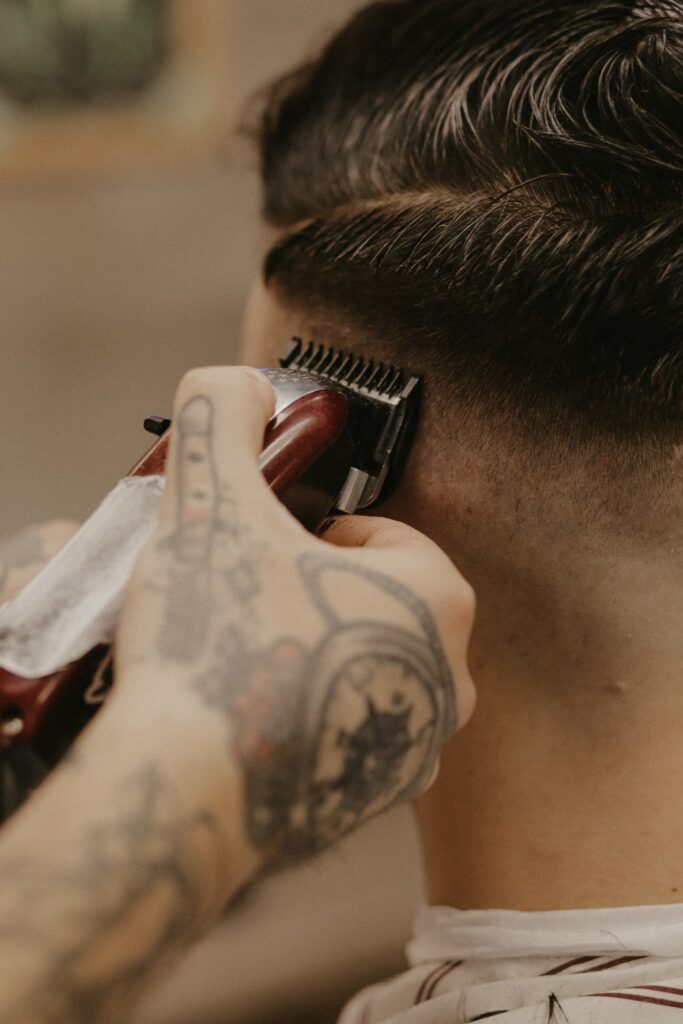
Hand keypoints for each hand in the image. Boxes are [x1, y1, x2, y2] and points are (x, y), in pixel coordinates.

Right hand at [116, 366, 475, 867]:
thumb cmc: (216, 645)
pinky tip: (245, 713)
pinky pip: (339, 733)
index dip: (311, 532)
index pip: (379, 535)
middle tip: (246, 600)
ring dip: (308, 653)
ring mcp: (414, 747)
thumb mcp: (213, 502)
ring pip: (359, 668)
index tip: (266, 549)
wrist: (185, 789)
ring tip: (241, 657)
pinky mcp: (370, 801)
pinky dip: (300, 716)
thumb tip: (234, 384)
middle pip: (373, 602)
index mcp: (437, 598)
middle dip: (311, 593)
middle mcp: (450, 678)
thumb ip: (223, 418)